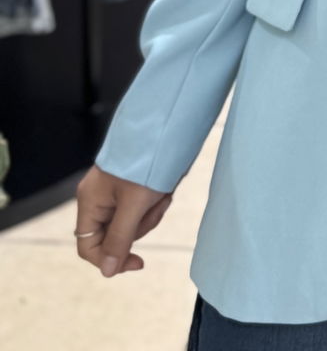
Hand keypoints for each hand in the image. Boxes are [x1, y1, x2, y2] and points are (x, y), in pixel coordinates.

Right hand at [74, 163, 173, 277]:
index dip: (110, 259)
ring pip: (131, 221)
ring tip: (162, 192)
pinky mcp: (132, 184)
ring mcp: (115, 190)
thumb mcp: (134, 205)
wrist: (167, 126)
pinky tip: (164, 188)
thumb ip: (119, 239)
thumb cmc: (147, 163)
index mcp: (90, 202)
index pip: (89, 247)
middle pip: (114, 235)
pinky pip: (141, 206)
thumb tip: (108, 272)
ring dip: (151, 211)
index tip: (138, 261)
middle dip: (140, 226)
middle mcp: (98, 197)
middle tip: (155, 204)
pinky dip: (155, 201)